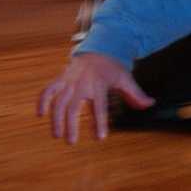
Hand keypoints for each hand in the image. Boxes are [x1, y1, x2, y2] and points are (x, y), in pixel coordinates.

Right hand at [37, 53, 153, 143]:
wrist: (99, 48)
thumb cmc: (113, 68)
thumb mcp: (126, 78)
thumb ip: (136, 94)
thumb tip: (150, 104)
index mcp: (100, 84)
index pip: (99, 107)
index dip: (99, 123)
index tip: (100, 138)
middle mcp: (82, 83)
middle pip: (73, 107)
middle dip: (71, 125)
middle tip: (71, 142)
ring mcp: (69, 81)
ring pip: (57, 101)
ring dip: (55, 118)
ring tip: (56, 135)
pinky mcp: (61, 79)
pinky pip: (48, 90)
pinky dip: (42, 100)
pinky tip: (40, 114)